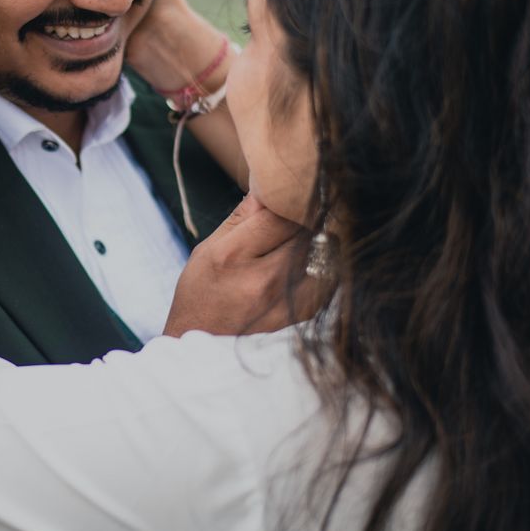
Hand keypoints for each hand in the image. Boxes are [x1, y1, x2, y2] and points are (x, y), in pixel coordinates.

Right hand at [164, 193, 316, 336]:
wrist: (202, 346)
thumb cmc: (201, 293)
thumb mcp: (208, 248)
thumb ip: (243, 216)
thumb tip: (270, 183)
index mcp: (233, 256)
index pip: (282, 211)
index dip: (289, 198)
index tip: (289, 192)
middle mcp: (264, 279)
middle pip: (307, 228)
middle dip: (305, 215)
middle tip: (299, 210)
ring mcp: (287, 301)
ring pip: (323, 249)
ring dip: (316, 238)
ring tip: (300, 238)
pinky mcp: (305, 314)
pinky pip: (328, 273)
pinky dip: (321, 262)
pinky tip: (304, 263)